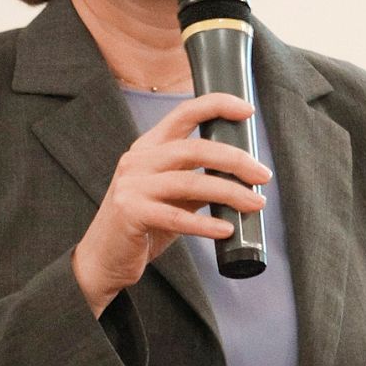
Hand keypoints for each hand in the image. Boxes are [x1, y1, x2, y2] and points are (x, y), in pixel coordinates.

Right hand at [72, 92, 271, 315]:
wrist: (102, 259)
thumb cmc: (141, 227)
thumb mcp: (171, 198)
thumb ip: (197, 184)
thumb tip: (241, 181)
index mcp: (148, 148)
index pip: (183, 114)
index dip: (216, 106)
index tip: (247, 109)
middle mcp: (137, 160)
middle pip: (194, 149)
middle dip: (235, 160)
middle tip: (263, 175)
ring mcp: (132, 186)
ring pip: (190, 182)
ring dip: (229, 193)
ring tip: (256, 204)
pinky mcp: (130, 213)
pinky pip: (177, 217)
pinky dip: (206, 224)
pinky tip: (227, 229)